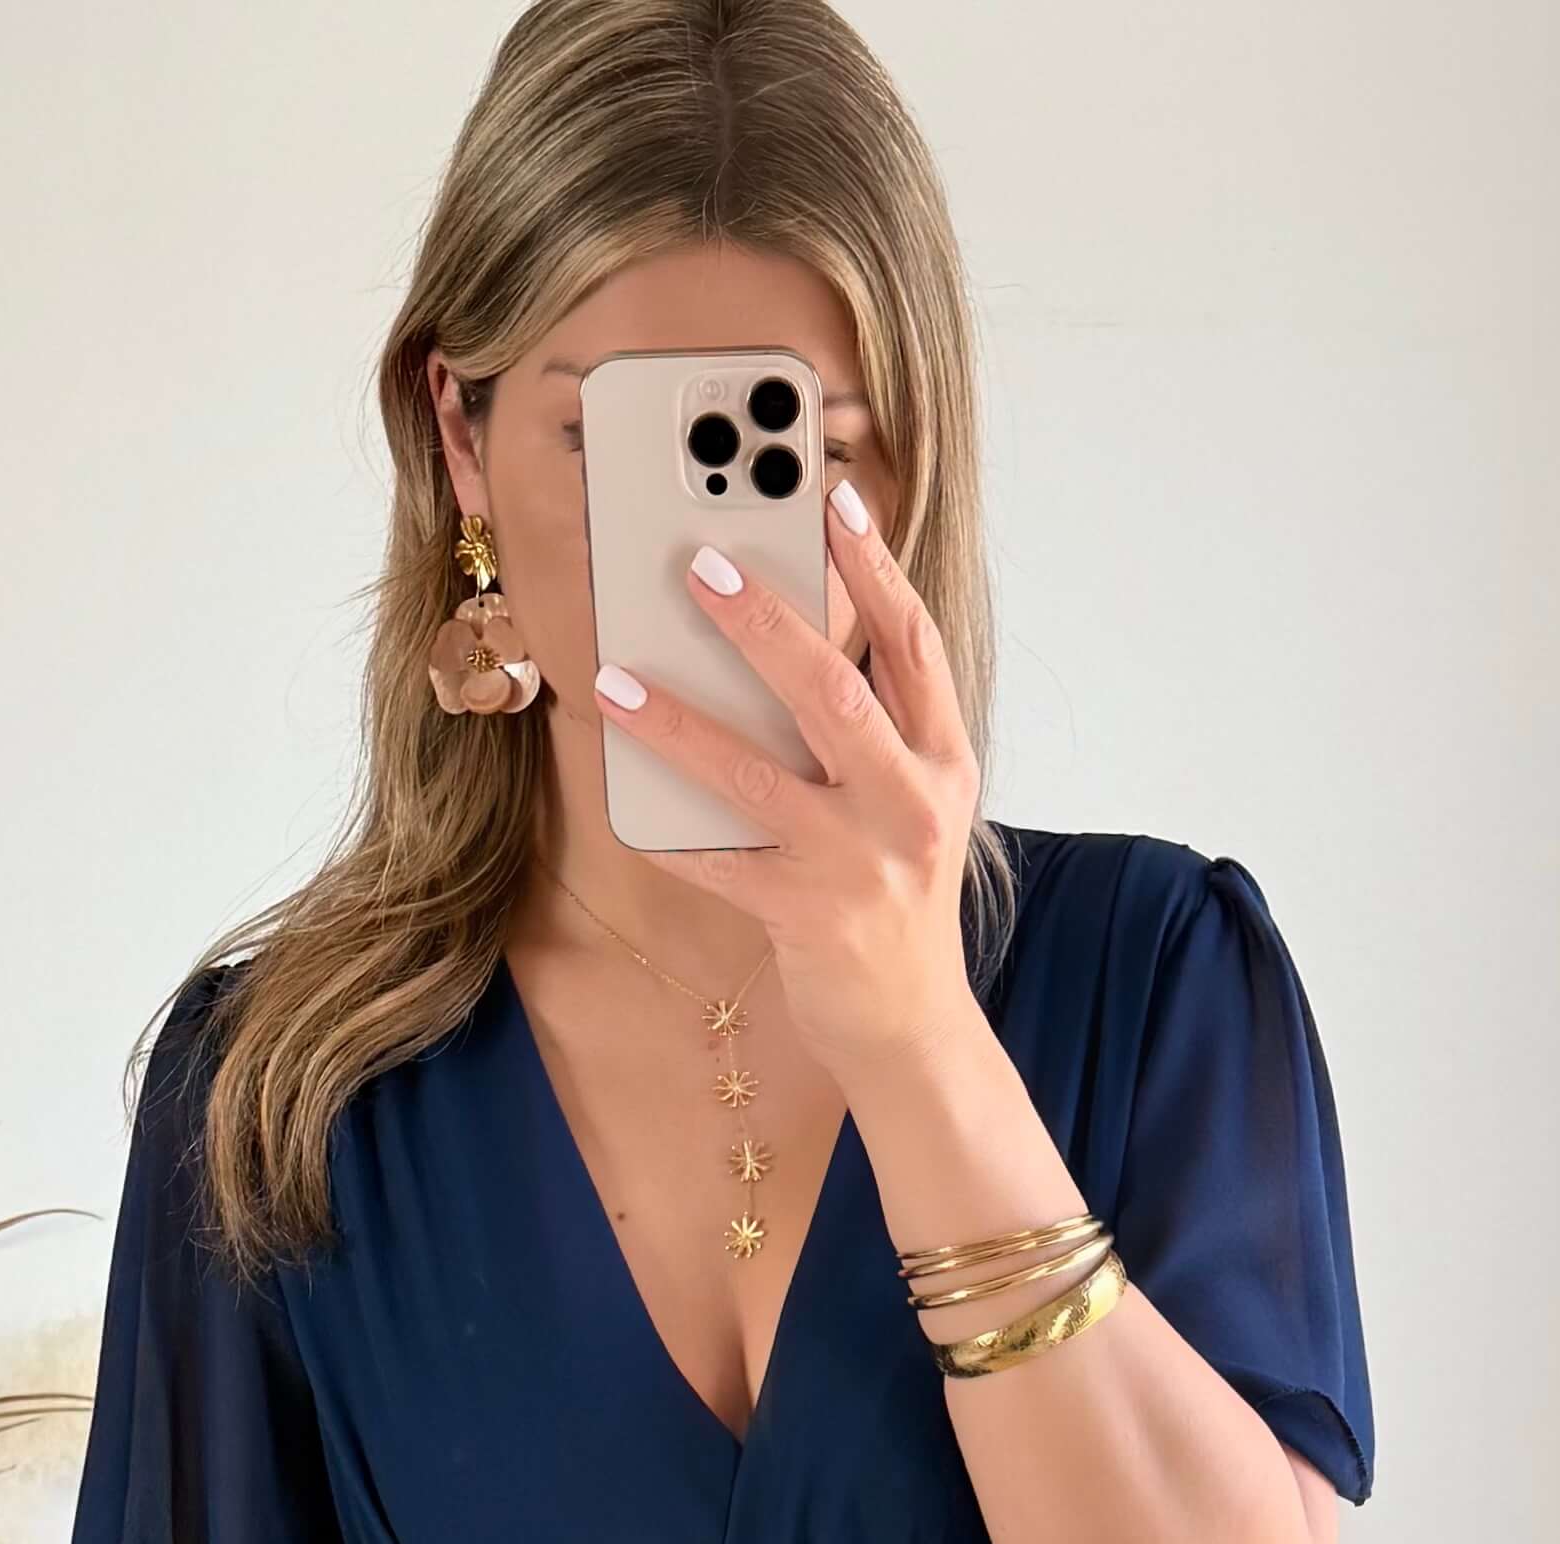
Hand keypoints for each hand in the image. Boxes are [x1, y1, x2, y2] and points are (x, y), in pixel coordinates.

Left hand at [590, 480, 984, 1087]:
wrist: (913, 1027)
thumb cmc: (897, 900)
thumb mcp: (911, 805)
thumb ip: (873, 730)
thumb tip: (786, 642)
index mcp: (943, 763)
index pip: (915, 647)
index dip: (876, 570)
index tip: (832, 500)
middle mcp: (909, 807)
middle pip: (834, 695)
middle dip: (765, 626)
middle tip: (698, 568)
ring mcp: (858, 865)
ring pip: (756, 776)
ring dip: (678, 724)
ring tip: (616, 680)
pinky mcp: (806, 918)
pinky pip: (718, 862)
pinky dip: (666, 830)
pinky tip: (620, 796)